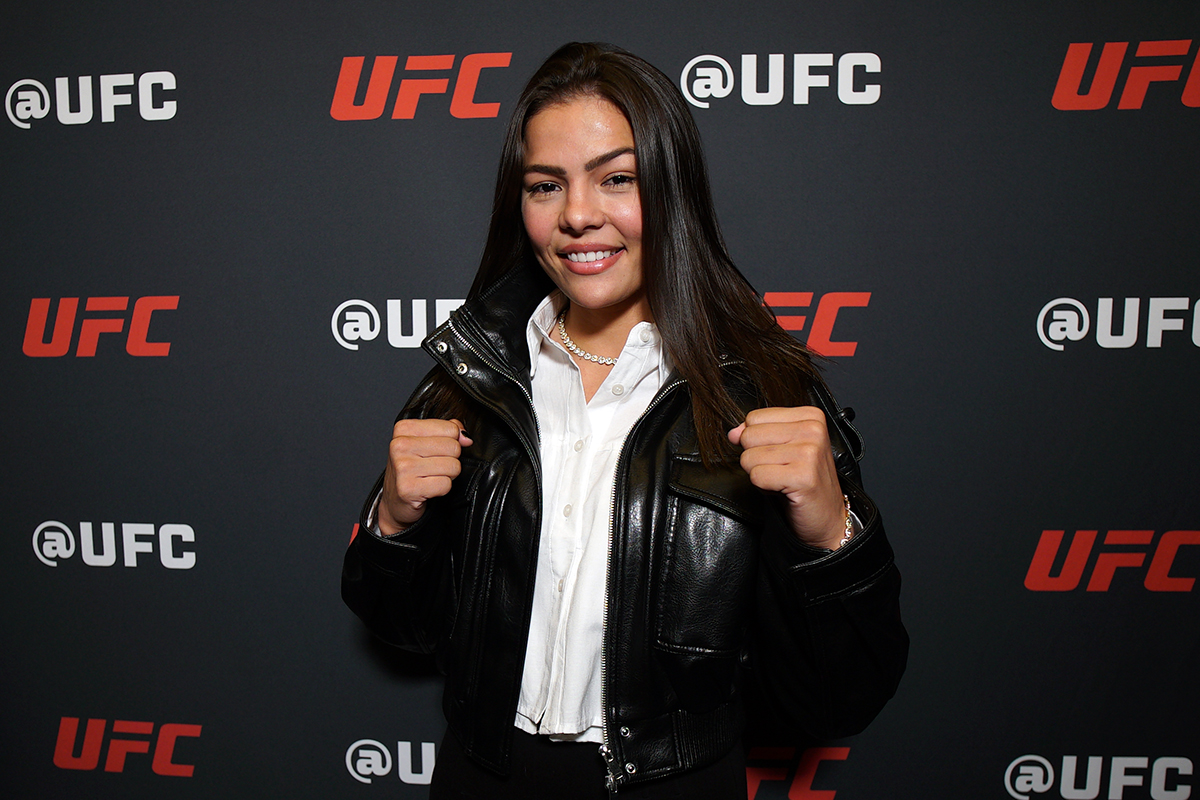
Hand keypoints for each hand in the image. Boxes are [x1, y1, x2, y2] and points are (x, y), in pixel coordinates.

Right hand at [379, 418, 472, 535]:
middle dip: (451, 459)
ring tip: (431, 477)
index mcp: (404, 429)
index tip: (438, 450)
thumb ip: (448, 431)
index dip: (452, 441)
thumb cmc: (412, 469)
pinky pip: (446, 484)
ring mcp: (403, 467)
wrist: (395, 500)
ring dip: (448, 475)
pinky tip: (428, 488)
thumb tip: (465, 437)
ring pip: (453, 466)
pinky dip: (442, 489)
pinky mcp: (408, 488)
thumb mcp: (425, 442)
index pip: (450, 428)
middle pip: (453, 447)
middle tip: (434, 466)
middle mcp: (400, 446)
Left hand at [728, 406, 845, 548]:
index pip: (754, 417)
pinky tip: (784, 489)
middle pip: (749, 436)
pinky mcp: (803, 476)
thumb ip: (756, 434)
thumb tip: (733, 433)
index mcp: (810, 416)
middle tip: (780, 470)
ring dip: (760, 475)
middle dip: (755, 458)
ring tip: (783, 480)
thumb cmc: (803, 481)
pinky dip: (764, 488)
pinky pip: (757, 477)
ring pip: (749, 457)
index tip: (779, 454)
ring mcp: (810, 452)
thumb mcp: (781, 448)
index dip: (757, 441)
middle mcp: (812, 430)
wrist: (827, 516)